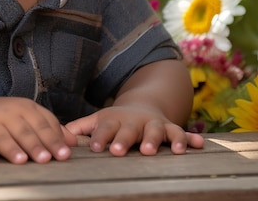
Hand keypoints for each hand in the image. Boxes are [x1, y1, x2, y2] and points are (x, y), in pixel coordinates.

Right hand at [0, 94, 74, 164]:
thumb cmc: (2, 117)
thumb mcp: (26, 117)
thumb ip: (48, 127)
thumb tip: (72, 141)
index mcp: (26, 108)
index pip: (43, 124)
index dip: (54, 139)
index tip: (65, 155)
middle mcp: (10, 113)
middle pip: (26, 131)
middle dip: (37, 145)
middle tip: (47, 159)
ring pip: (4, 136)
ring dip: (12, 148)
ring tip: (21, 160)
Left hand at [65, 104, 203, 155]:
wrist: (144, 106)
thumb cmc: (116, 120)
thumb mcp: (99, 120)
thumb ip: (81, 127)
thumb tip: (59, 134)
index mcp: (115, 120)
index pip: (104, 128)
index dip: (100, 137)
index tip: (94, 148)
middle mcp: (135, 121)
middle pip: (130, 130)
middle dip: (125, 140)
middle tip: (119, 151)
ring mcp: (154, 124)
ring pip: (157, 131)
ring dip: (156, 140)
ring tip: (155, 150)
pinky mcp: (172, 128)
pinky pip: (183, 133)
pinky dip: (189, 139)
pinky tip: (199, 144)